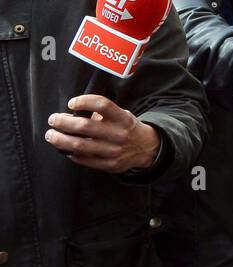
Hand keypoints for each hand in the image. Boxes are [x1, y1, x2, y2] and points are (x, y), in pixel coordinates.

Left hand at [45, 95, 161, 172]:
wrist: (146, 148)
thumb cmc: (127, 128)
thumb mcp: (121, 115)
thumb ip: (101, 113)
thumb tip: (73, 113)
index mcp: (122, 119)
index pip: (102, 105)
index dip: (84, 101)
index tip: (71, 103)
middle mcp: (119, 134)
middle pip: (84, 126)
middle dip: (63, 122)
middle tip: (53, 120)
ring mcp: (114, 151)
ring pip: (79, 146)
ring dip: (60, 140)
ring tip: (52, 135)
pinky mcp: (110, 164)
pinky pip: (84, 160)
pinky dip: (71, 154)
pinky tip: (66, 149)